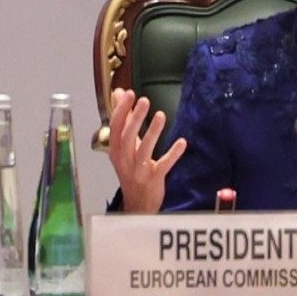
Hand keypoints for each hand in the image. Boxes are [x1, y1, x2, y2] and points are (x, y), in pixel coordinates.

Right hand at [106, 88, 186, 213]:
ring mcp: (138, 170)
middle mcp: (124, 160)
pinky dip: (172, 154)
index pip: (114, 127)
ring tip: (161, 115)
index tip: (127, 93)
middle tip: (144, 100)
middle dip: (134, 118)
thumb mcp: (124, 145)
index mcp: (115, 150)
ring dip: (152, 132)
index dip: (120, 110)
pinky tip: (182, 142)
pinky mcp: (154, 179)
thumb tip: (119, 93)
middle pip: (126, 137)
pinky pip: (163, 165)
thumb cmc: (130, 168)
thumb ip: (124, 118)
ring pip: (143, 150)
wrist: (136, 202)